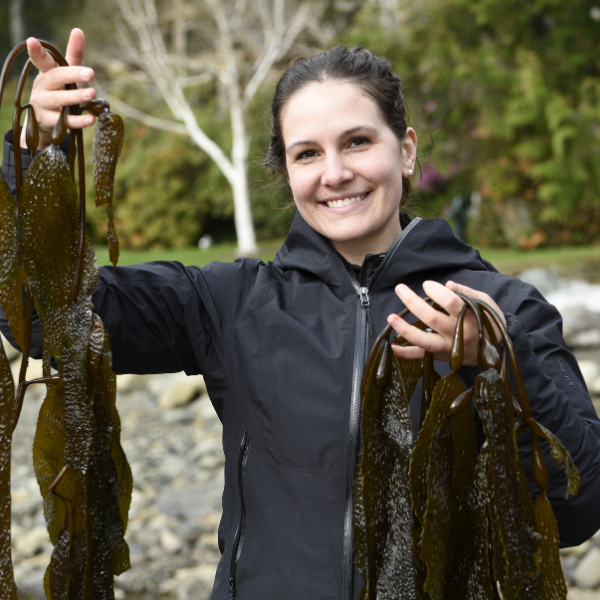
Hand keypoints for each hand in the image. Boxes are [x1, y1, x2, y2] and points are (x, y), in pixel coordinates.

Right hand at [20, 28, 95, 150]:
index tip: (31, 41)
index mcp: (47, 73)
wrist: (46, 122)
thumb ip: (74, 55)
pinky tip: (91, 119)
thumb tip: (78, 30)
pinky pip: (64, 122)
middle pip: (55, 78)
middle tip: (91, 73)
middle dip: (72, 75)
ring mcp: (44, 105)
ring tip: (92, 93)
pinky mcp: (49, 122)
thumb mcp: (67, 74)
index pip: (42, 61)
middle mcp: (42, 87)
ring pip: (59, 100)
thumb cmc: (59, 92)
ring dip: (75, 97)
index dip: (37, 52)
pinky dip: (78, 121)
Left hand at [387, 280, 506, 366]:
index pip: (451, 302)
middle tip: (400, 288)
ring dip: (404, 329)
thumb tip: (447, 284)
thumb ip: (466, 292)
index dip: (436, 292)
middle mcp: (459, 335)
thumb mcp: (485, 303)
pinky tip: (392, 347)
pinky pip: (422, 357)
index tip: (427, 285)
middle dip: (413, 302)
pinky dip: (405, 354)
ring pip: (424, 341)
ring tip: (390, 317)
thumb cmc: (488, 320)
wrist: (496, 350)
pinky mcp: (442, 357)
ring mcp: (449, 348)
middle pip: (432, 319)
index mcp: (471, 317)